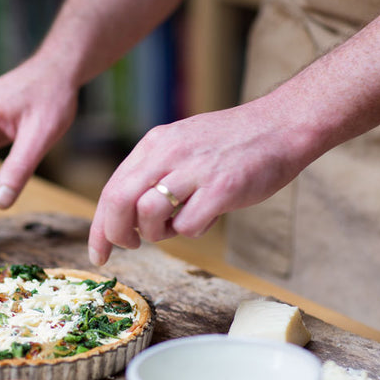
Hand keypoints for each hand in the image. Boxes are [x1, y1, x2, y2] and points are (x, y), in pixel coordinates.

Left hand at [88, 97, 312, 264]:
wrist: (281, 126)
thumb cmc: (232, 144)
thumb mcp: (182, 146)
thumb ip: (154, 173)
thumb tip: (126, 216)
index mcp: (155, 144)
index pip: (111, 189)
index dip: (99, 227)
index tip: (99, 253)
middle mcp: (169, 153)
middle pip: (118, 201)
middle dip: (117, 234)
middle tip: (132, 246)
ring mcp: (194, 169)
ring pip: (147, 213)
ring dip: (157, 233)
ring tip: (178, 224)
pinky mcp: (221, 187)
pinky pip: (187, 225)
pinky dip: (192, 231)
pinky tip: (207, 217)